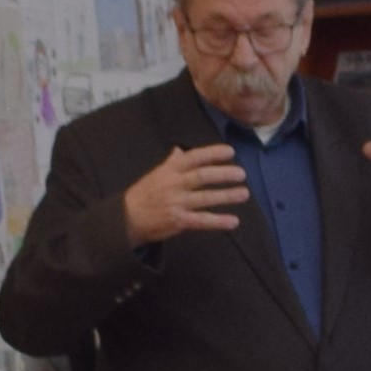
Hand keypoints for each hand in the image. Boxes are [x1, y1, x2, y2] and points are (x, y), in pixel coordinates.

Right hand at [122, 143, 248, 244]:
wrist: (127, 218)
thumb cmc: (143, 194)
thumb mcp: (155, 174)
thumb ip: (171, 163)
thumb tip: (180, 150)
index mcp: (169, 170)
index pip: (194, 157)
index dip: (213, 153)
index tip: (230, 152)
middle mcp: (174, 184)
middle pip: (202, 176)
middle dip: (224, 174)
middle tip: (242, 174)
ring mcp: (176, 203)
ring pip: (205, 198)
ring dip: (227, 196)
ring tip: (244, 193)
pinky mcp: (178, 221)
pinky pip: (202, 220)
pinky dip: (219, 221)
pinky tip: (233, 221)